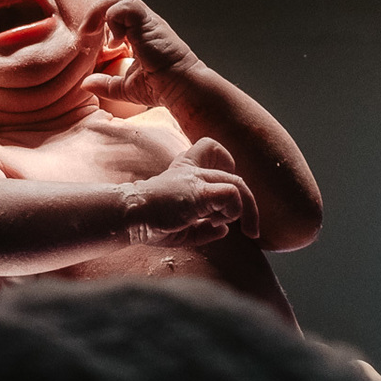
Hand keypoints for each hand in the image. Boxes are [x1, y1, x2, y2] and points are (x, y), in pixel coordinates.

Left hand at [81, 0, 198, 111]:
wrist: (182, 87)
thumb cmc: (161, 88)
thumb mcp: (125, 88)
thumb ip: (106, 84)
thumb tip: (85, 84)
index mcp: (140, 33)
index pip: (116, 12)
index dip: (99, 21)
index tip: (89, 42)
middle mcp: (144, 23)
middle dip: (96, 11)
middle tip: (85, 33)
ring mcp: (147, 21)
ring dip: (101, 11)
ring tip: (93, 32)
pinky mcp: (149, 23)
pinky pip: (126, 7)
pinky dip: (113, 18)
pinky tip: (115, 41)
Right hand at [129, 137, 259, 246]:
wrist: (128, 218)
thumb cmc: (149, 223)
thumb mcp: (182, 229)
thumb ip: (204, 229)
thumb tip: (224, 229)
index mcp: (186, 172)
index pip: (211, 148)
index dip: (227, 163)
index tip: (225, 195)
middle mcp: (193, 171)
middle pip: (235, 177)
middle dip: (250, 206)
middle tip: (251, 232)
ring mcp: (197, 179)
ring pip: (239, 184)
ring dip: (244, 211)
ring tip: (226, 225)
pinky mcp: (199, 191)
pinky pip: (231, 193)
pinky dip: (233, 211)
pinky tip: (216, 222)